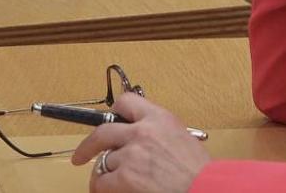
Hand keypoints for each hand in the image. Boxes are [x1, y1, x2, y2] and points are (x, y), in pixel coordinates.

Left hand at [72, 93, 209, 192]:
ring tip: (115, 183)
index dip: (115, 112)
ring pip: (105, 161)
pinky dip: (103, 188)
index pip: (126, 102)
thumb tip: (137, 138)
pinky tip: (109, 190)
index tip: (109, 120)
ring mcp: (131, 153)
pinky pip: (102, 181)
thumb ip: (158, 132)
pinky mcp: (125, 176)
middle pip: (102, 131)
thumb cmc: (199, 170)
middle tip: (81, 155)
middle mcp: (142, 131)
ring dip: (108, 173)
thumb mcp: (181, 137)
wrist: (204, 187)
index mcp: (159, 118)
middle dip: (88, 145)